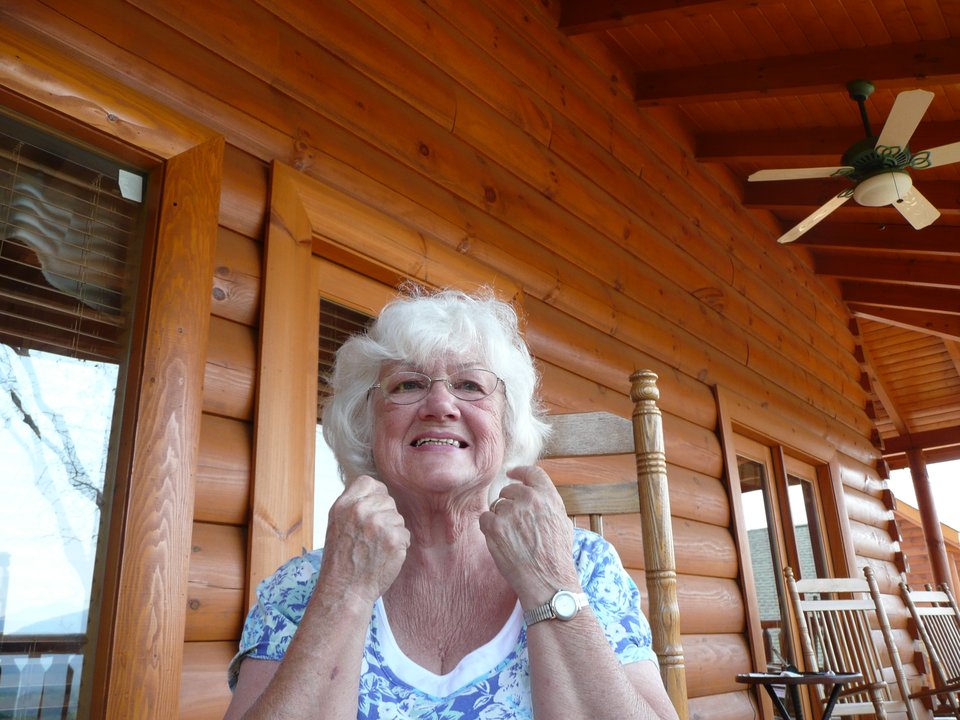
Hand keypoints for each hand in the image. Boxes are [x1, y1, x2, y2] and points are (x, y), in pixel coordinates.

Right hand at [317, 475, 409, 606]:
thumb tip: (375, 493)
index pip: (368, 482)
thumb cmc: (341, 561)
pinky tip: (384, 556)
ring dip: (392, 532)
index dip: (375, 495)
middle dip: (385, 516)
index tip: (373, 511)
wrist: (344, 591)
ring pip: (398, 518)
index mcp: (343, 505)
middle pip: (387, 500)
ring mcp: (378, 523)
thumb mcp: (337, 525)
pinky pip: (405, 533)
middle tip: (372, 538)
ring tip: (375, 549)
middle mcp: (360, 510)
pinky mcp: (393, 538)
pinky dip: (399, 546)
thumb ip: (353, 506)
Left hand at [479, 466, 579, 607]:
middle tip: (511, 520)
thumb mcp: (563, 524)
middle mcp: (531, 500)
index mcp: (549, 498)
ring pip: (496, 506)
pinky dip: (489, 529)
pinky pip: (485, 518)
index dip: (520, 472)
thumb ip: (549, 505)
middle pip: (510, 490)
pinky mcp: (495, 527)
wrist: (548, 582)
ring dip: (499, 518)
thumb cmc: (557, 558)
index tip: (511, 474)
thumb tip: (537, 495)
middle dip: (508, 502)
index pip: (533, 473)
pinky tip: (500, 541)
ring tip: (511, 538)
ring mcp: (512, 512)